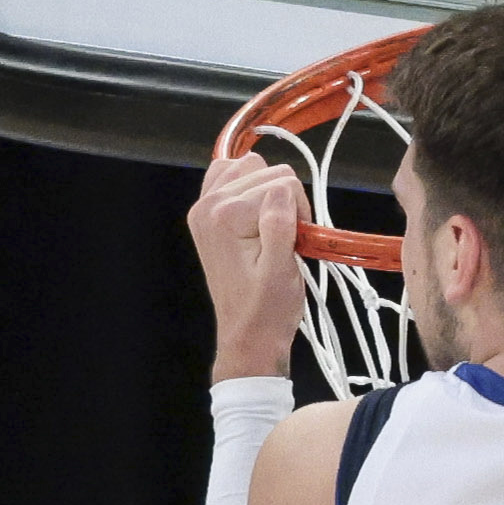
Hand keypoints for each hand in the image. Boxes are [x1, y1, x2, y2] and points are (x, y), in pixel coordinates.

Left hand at [191, 148, 310, 380]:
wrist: (248, 337)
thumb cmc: (267, 311)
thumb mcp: (281, 271)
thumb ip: (280, 225)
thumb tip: (282, 190)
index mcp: (224, 216)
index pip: (282, 183)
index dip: (300, 211)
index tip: (296, 243)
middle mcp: (207, 205)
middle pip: (266, 171)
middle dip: (285, 202)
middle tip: (283, 241)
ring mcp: (203, 207)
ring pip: (251, 167)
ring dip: (268, 193)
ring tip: (270, 230)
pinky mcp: (208, 212)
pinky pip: (230, 174)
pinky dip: (249, 188)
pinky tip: (255, 215)